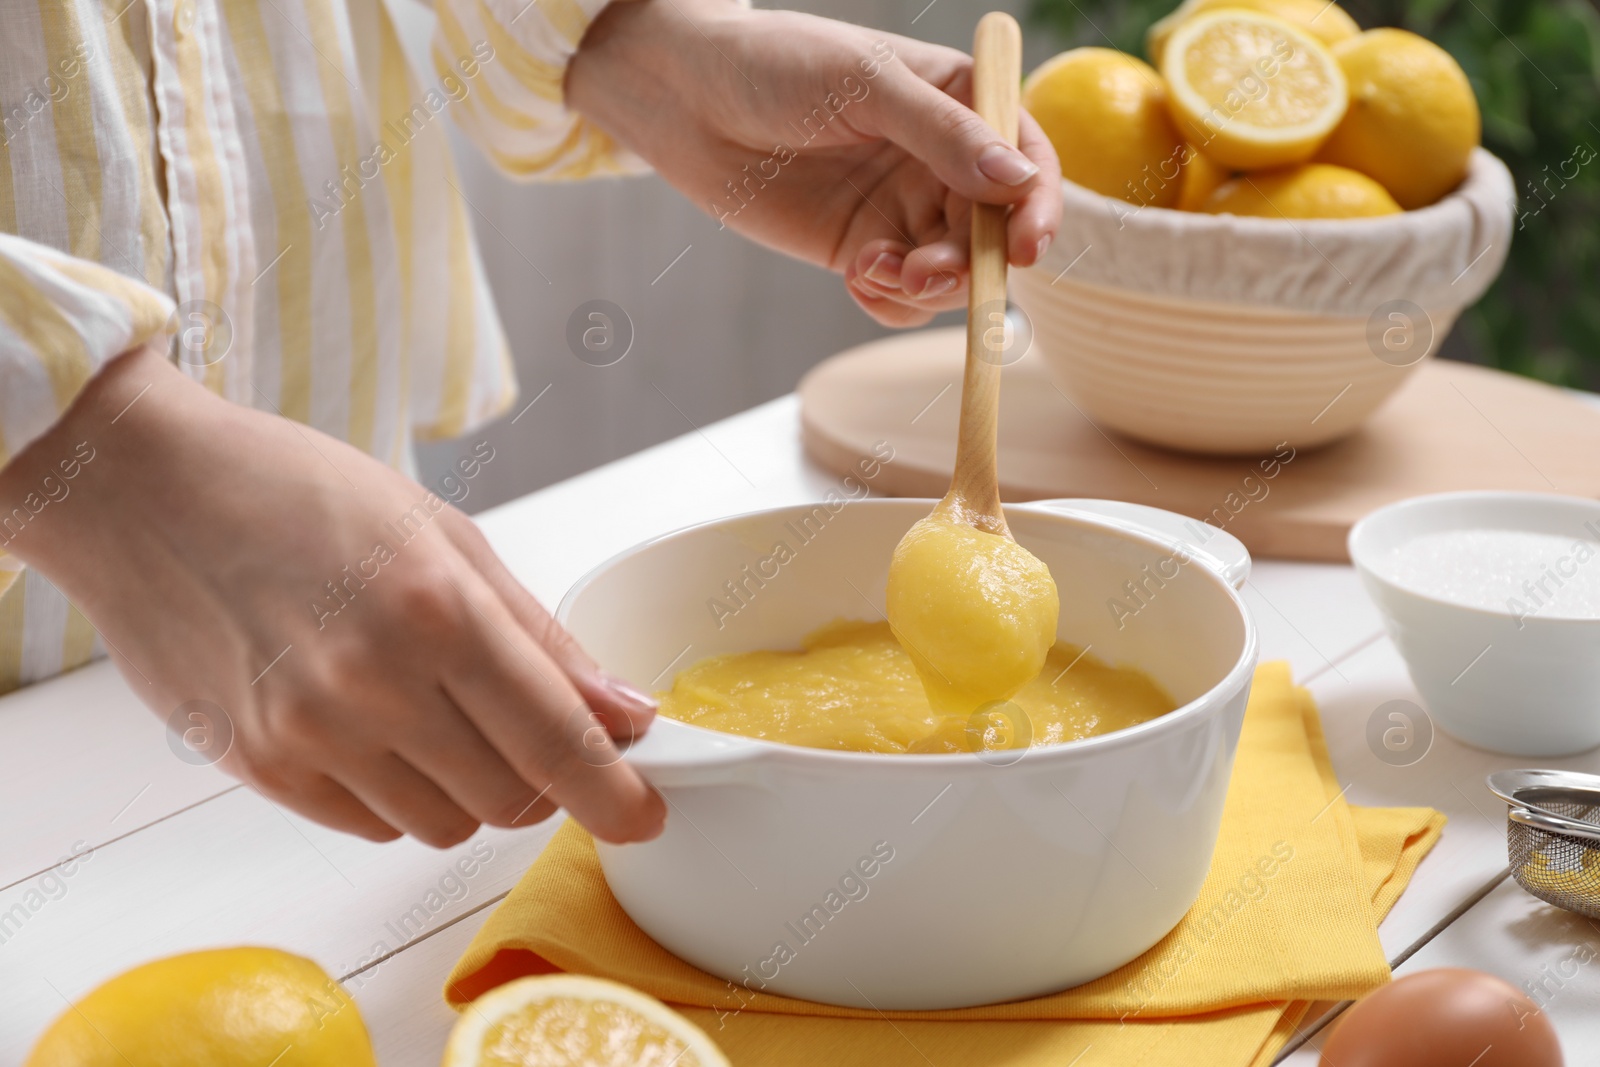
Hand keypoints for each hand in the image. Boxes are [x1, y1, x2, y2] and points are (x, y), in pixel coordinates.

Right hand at [0, 347, 665, 846]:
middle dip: (541, 777)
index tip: (643, 813)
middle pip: (510, 797)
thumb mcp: (444, 535)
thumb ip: (542, 637)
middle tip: (526, 728)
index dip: (614, 791)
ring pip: (444, 824)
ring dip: (470, 788)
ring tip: (437, 713)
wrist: (142, 494)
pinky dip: (402, 795)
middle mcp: (375, 684)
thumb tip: (624, 710)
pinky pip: (373, 826)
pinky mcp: (261, 768)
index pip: (556, 739)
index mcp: (436, 609)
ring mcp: (311, 735)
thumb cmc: (297, 492)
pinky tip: (379, 729)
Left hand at [567, 0, 1061, 326]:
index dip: (1038, 206)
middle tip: (923, 272)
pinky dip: (891, 302)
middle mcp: (942, 161)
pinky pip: (903, 296)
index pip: (1028, 160)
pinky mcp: (863, 248)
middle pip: (993, 232)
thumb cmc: (776, 66)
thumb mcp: (865, 85)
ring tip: (873, 270)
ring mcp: (903, 209)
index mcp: (961, 104)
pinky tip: (857, 279)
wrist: (688, 99)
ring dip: (927, 288)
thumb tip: (1015, 181)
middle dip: (970, 262)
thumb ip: (942, 133)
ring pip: (952, 273)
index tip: (1027, 245)